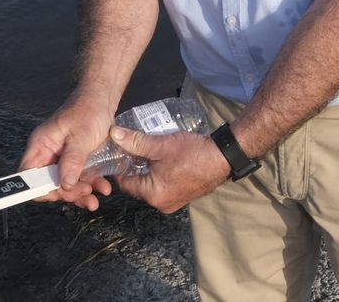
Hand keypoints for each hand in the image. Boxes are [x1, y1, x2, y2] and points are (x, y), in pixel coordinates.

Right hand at [19, 101, 115, 211]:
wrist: (103, 98)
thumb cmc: (89, 110)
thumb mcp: (81, 136)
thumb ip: (72, 160)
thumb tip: (64, 184)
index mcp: (41, 145)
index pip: (28, 174)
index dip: (39, 188)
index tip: (58, 195)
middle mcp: (48, 153)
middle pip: (48, 183)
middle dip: (66, 192)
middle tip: (85, 192)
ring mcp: (62, 158)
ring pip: (65, 184)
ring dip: (80, 193)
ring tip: (96, 197)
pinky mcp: (76, 160)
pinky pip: (79, 178)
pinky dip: (90, 185)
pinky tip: (103, 187)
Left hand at [109, 127, 229, 213]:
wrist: (224, 157)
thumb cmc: (193, 153)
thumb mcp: (161, 145)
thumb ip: (135, 141)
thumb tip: (114, 134)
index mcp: (153, 195)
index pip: (125, 184)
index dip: (120, 166)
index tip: (119, 151)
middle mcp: (161, 203)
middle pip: (138, 186)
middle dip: (134, 167)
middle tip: (133, 148)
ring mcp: (173, 202)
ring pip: (151, 185)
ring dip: (147, 170)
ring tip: (147, 151)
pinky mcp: (183, 196)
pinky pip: (163, 186)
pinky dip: (159, 174)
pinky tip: (162, 159)